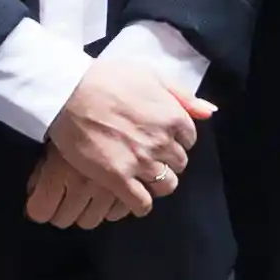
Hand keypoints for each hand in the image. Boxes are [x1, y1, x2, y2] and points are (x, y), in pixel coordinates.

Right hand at [22, 50, 210, 229]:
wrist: (70, 91)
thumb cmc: (108, 78)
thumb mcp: (152, 75)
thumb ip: (183, 96)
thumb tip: (210, 112)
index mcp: (173, 116)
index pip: (189, 140)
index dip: (175, 140)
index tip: (161, 138)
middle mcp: (162, 141)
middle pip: (178, 163)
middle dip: (167, 160)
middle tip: (149, 156)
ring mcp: (141, 161)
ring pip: (165, 185)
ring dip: (157, 182)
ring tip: (143, 177)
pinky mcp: (118, 178)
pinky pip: (141, 203)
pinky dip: (141, 204)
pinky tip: (134, 198)